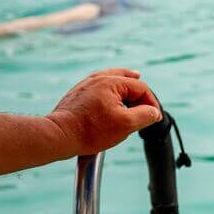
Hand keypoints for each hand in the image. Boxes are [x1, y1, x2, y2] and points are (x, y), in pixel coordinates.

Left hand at [47, 69, 162, 155]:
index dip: (151, 102)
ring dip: (123, 81)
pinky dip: (108, 87)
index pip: (141, 88)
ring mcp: (84, 86)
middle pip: (124, 77)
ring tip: (132, 77)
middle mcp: (97, 79)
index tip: (153, 116)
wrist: (59, 136)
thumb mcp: (126, 124)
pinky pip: (97, 85)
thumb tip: (154, 112)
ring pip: (109, 78)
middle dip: (138, 87)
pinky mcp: (76, 95)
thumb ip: (145, 115)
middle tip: (146, 95)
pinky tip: (109, 92)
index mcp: (111, 82)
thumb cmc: (91, 131)